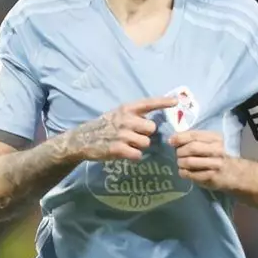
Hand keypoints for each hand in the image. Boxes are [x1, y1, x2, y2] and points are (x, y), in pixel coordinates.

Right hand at [62, 97, 176, 161]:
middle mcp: (125, 119)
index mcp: (126, 109)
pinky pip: (137, 154)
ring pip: (146, 142)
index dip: (163, 102)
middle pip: (151, 128)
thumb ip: (134, 115)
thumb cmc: (103, 126)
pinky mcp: (117, 149)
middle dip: (147, 133)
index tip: (175, 101)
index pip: (148, 103)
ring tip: (129, 145)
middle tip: (136, 136)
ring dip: (140, 146)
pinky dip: (134, 155)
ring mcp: (121, 134)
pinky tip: (125, 153)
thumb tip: (154, 121)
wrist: (82, 139)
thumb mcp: (117, 114)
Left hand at [170, 130, 238, 189]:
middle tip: (178, 155)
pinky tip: (184, 172)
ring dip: (180, 162)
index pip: (194, 135)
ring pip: (189, 162)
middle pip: (191, 148)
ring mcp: (215, 164)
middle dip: (180, 152)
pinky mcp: (211, 177)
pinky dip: (183, 172)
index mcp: (215, 138)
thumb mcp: (209, 143)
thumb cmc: (216, 155)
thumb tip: (172, 139)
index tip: (170, 141)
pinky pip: (190, 174)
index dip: (179, 138)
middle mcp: (217, 150)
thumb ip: (194, 139)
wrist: (233, 173)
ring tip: (181, 163)